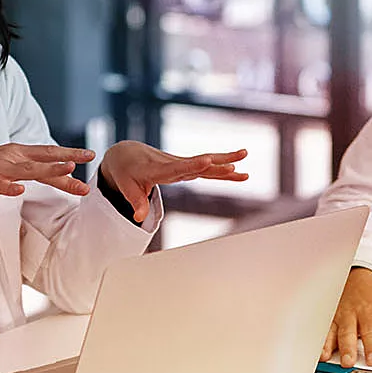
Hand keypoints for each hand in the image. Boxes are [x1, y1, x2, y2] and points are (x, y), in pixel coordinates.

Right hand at [0, 144, 97, 221]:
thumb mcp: (5, 166)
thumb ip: (26, 170)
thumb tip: (48, 174)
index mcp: (16, 153)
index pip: (47, 153)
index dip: (68, 154)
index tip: (88, 156)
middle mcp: (10, 157)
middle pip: (44, 157)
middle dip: (68, 157)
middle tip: (89, 156)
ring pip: (28, 169)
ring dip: (48, 169)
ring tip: (66, 169)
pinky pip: (0, 185)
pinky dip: (10, 187)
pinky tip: (19, 190)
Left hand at [98, 141, 249, 221]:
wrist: (127, 154)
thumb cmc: (126, 173)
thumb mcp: (126, 187)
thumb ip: (136, 202)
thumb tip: (139, 218)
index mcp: (157, 169)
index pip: (176, 168)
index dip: (192, 165)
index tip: (207, 160)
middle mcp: (172, 164)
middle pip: (197, 163)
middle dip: (217, 163)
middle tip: (235, 163)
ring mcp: (180, 164)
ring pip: (206, 163)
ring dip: (226, 160)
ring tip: (245, 156)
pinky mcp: (185, 166)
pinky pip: (206, 167)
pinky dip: (222, 168)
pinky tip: (239, 170)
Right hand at [322, 268, 371, 367]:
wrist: (357, 281)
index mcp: (370, 314)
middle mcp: (352, 315)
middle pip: (349, 333)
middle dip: (348, 348)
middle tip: (348, 362)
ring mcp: (337, 316)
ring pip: (331, 331)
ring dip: (328, 345)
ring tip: (326, 357)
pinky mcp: (326, 318)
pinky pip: (320, 329)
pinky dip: (317, 340)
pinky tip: (315, 351)